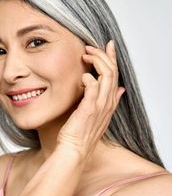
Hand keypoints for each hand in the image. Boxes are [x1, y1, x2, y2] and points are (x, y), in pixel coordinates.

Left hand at [56, 40, 124, 159]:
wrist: (75, 150)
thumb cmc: (81, 132)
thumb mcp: (99, 115)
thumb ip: (110, 101)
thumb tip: (120, 89)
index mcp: (109, 102)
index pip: (115, 75)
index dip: (113, 58)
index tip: (108, 45)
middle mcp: (107, 102)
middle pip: (113, 72)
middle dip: (104, 55)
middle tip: (90, 47)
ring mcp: (99, 106)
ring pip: (107, 76)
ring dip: (97, 62)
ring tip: (85, 54)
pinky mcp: (89, 109)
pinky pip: (93, 89)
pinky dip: (89, 79)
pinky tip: (83, 74)